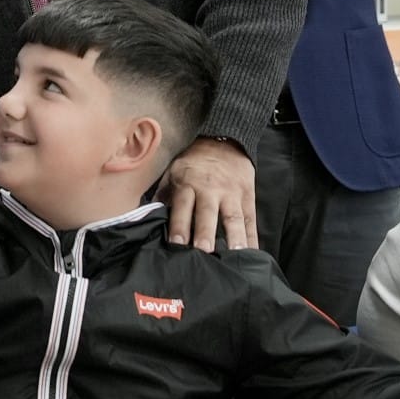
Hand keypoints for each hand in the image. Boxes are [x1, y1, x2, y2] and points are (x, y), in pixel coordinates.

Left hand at [162, 137, 255, 251]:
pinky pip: (250, 220)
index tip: (177, 244)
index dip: (179, 225)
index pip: (183, 206)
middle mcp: (211, 190)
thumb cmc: (193, 164)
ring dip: (235, 237)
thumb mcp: (173, 172)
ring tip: (235, 255)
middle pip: (209, 213)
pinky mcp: (248, 198)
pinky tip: (253, 254)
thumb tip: (146, 217)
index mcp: (189, 184)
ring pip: (234, 218)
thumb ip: (162, 195)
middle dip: (206, 233)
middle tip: (204, 252)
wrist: (225, 142)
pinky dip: (252, 238)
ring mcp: (232, 195)